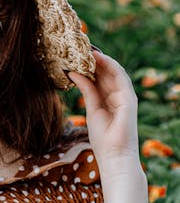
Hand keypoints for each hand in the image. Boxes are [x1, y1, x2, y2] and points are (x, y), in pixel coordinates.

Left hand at [68, 50, 139, 172]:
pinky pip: (119, 77)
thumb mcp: (91, 110)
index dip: (90, 65)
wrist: (115, 156)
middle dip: (95, 59)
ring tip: (87, 48)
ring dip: (102, 58)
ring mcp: (126, 96)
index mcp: (110, 99)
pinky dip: (109, 66)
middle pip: (107, 72)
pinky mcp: (129, 99)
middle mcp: (119, 95)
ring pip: (114, 71)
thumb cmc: (103, 139)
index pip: (101, 77)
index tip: (76, 55)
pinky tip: (97, 58)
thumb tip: (72, 73)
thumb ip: (86, 91)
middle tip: (80, 46)